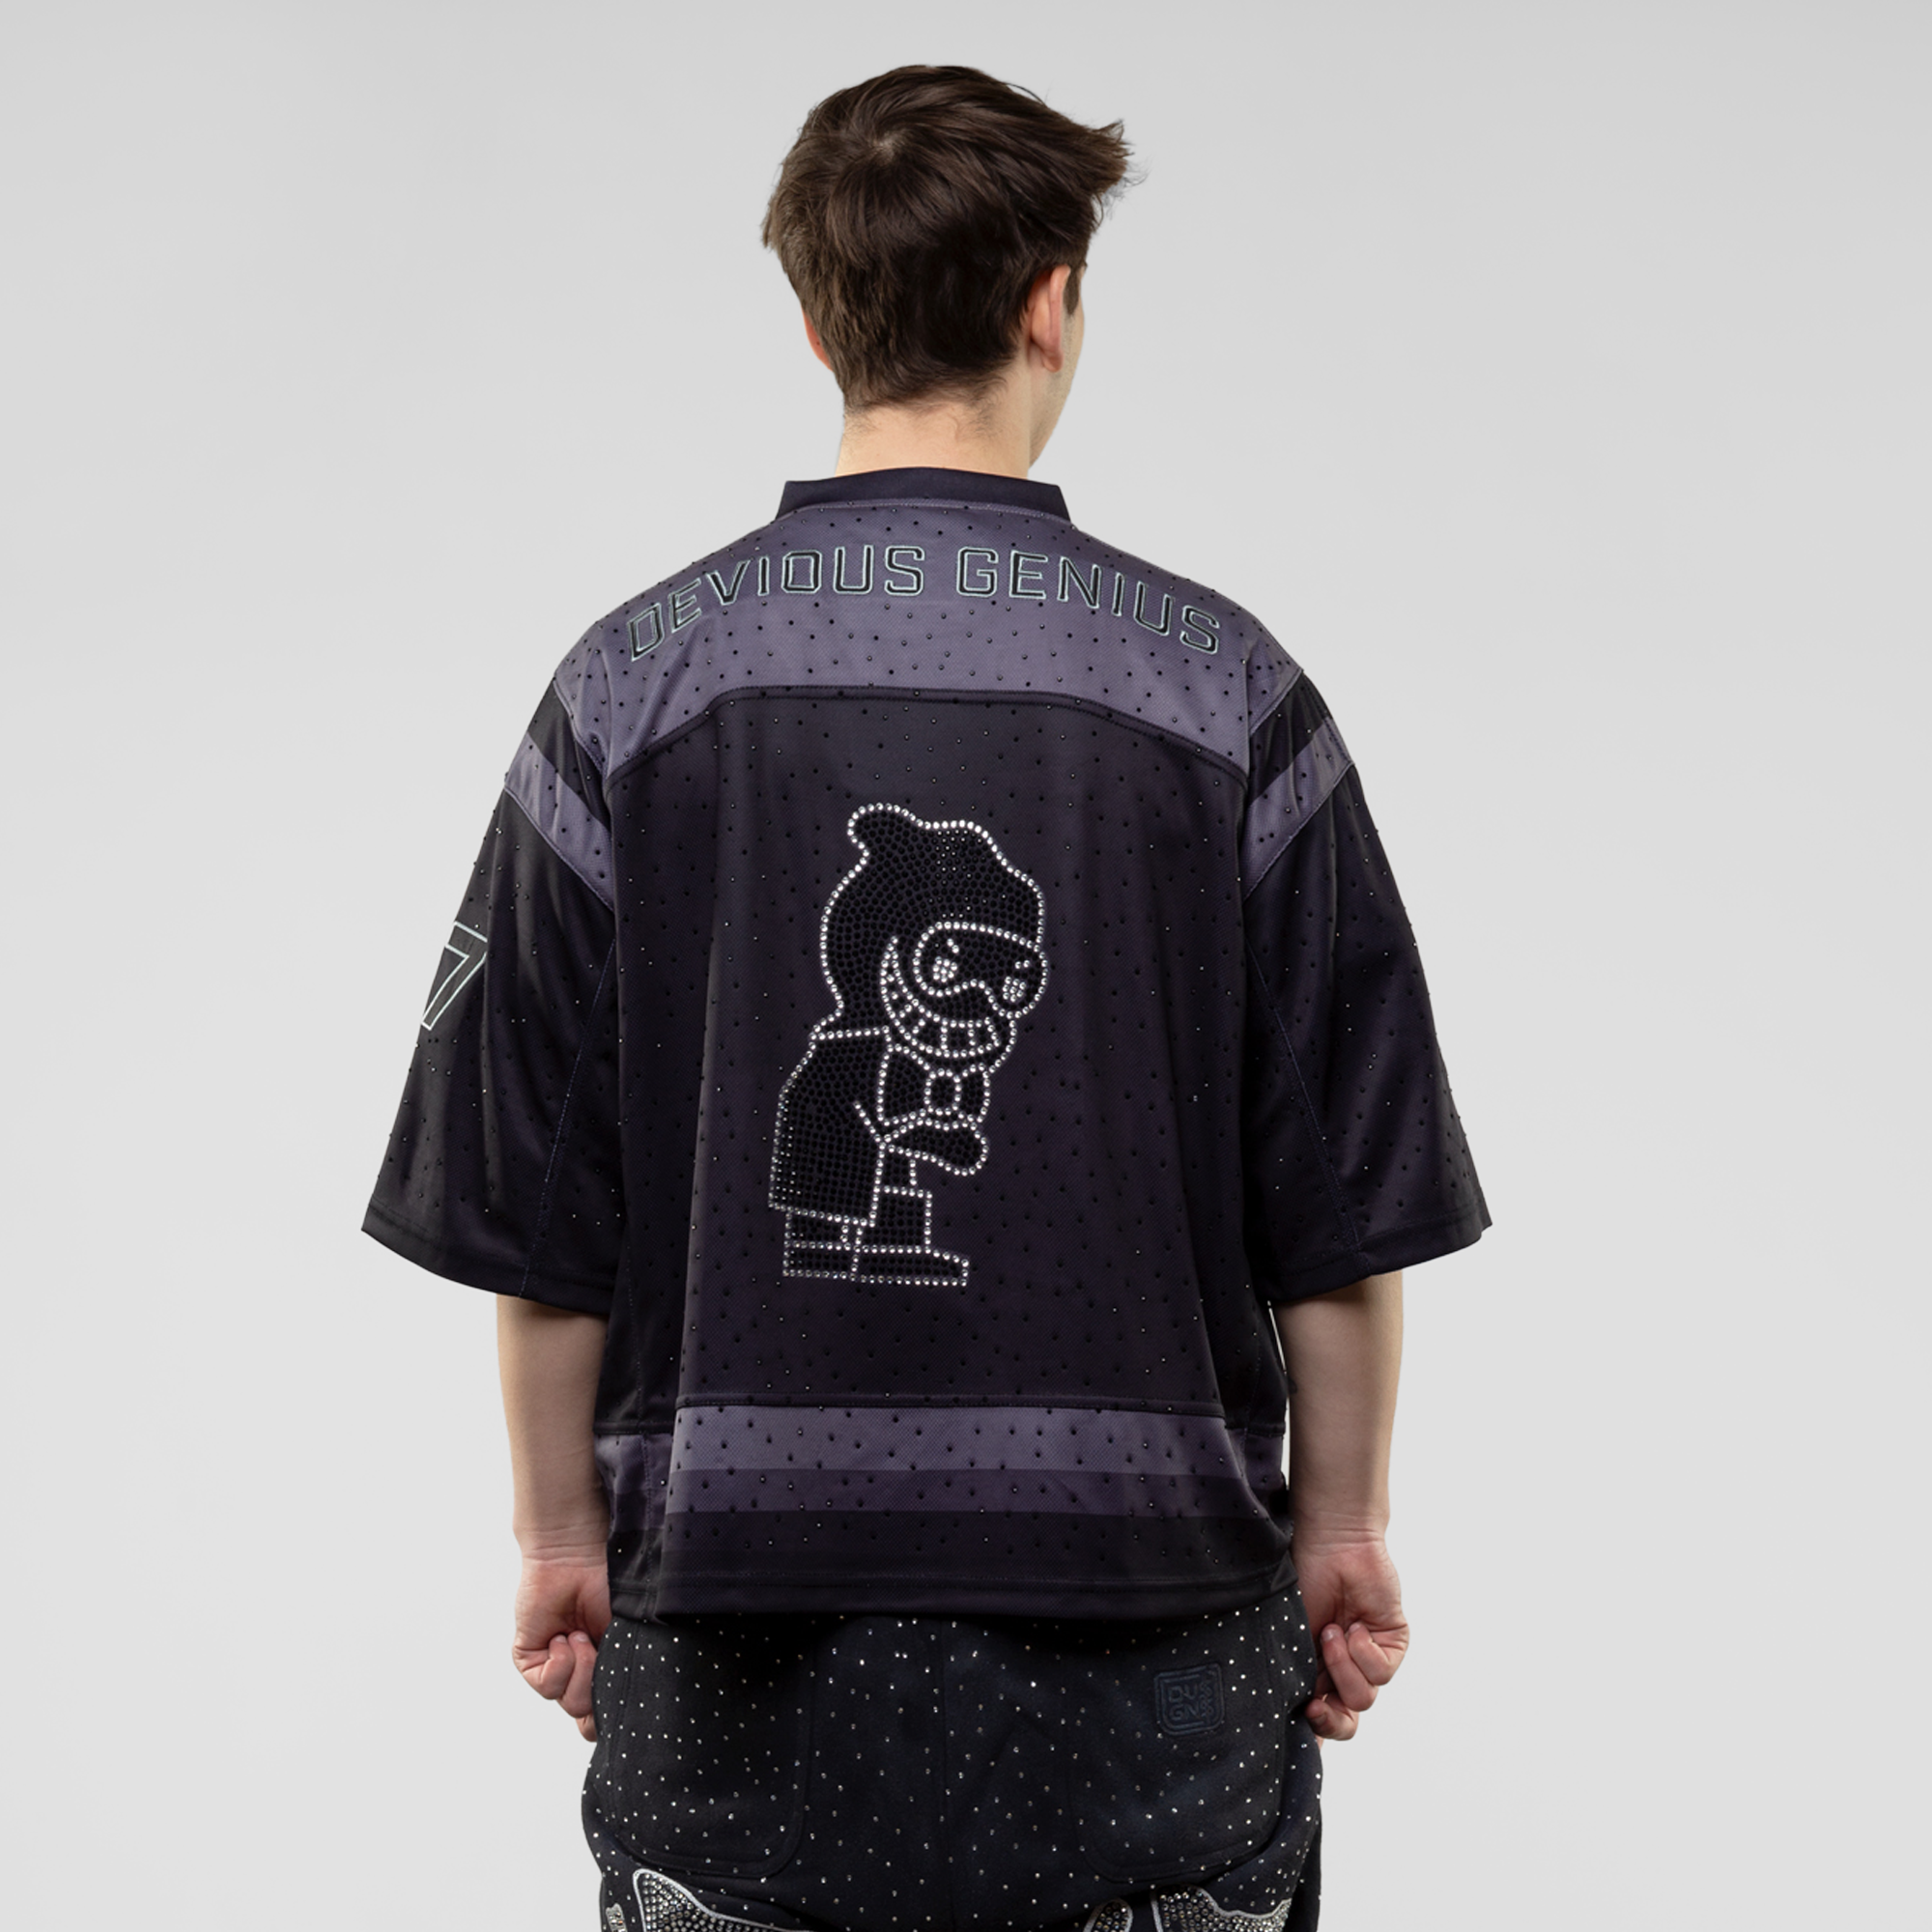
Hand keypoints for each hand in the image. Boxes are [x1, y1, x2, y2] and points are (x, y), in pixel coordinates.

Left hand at [511, 1551, 610, 1741]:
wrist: (578, 1555)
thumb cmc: (609, 1585)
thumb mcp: (628, 1633)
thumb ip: (627, 1669)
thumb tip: (623, 1711)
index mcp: (603, 1668)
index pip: (602, 1718)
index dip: (609, 1718)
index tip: (621, 1698)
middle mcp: (579, 1672)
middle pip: (587, 1716)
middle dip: (596, 1686)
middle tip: (601, 1651)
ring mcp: (554, 1666)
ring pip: (567, 1702)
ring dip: (580, 1668)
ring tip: (581, 1634)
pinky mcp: (529, 1658)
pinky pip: (545, 1684)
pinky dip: (558, 1662)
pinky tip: (563, 1635)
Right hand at [1290, 1532, 1407, 1741]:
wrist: (1330, 1544)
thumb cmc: (1303, 1579)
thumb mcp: (1289, 1634)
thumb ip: (1291, 1674)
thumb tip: (1288, 1719)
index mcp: (1315, 1668)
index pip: (1320, 1718)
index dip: (1315, 1732)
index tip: (1302, 1719)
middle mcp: (1343, 1668)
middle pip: (1347, 1722)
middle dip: (1332, 1720)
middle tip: (1316, 1705)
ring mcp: (1369, 1656)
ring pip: (1364, 1697)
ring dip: (1342, 1666)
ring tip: (1331, 1631)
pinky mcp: (1393, 1642)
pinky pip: (1382, 1671)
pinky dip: (1364, 1651)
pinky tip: (1354, 1626)